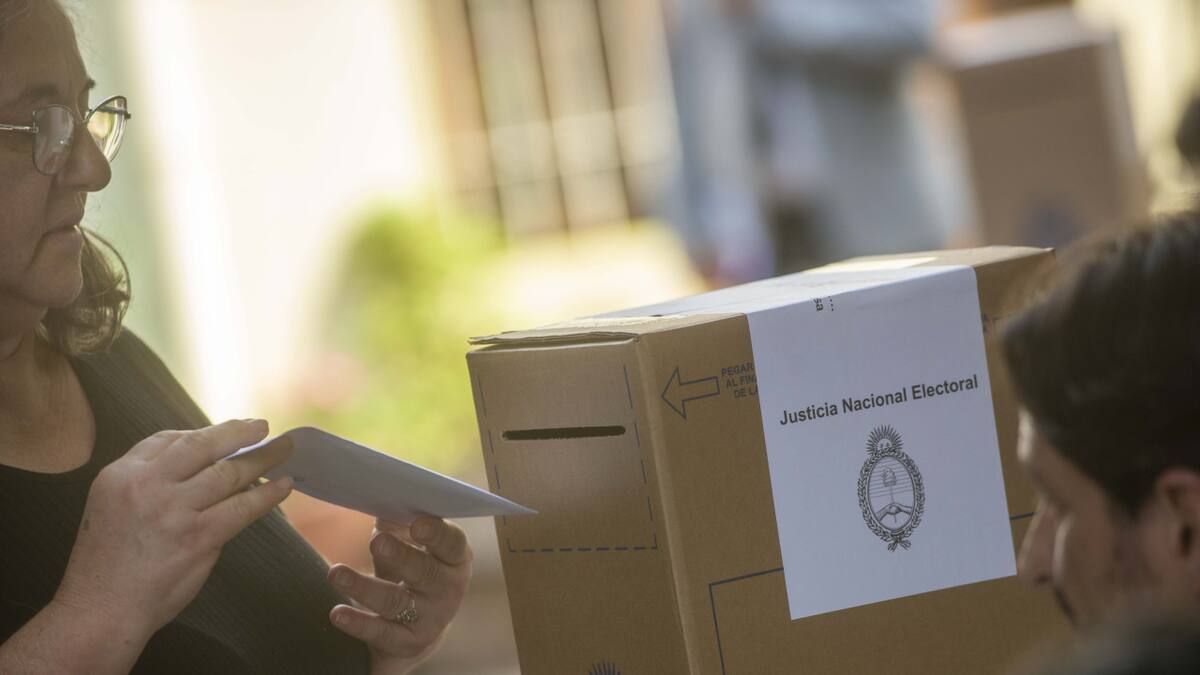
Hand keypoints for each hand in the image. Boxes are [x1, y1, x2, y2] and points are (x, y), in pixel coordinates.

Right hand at [53, 419, 293, 634]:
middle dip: (238, 431)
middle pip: (201, 444)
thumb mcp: (110, 505)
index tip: (227, 433)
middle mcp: (147, 485)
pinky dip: (268, 494)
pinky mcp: (197, 537)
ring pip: (228, 473)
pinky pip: (242, 507)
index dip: (202, 433)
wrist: (101, 609)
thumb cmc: (107, 563)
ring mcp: (173, 510)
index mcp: (121, 474)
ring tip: (284, 450)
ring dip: (262, 458)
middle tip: (263, 426)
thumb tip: (201, 462)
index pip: (166, 439)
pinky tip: (283, 485)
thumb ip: (149, 480)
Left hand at [327, 517, 472, 674]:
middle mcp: (448, 589)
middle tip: (377, 541)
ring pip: (396, 602)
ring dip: (364, 587)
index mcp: (454, 558)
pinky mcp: (407, 643)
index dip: (437, 533)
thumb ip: (397, 519)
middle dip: (401, 556)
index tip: (417, 523)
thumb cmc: (410, 568)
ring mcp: (430, 619)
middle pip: (425, 572)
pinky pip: (381, 632)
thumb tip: (379, 497)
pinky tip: (337, 613)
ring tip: (336, 573)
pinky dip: (357, 623)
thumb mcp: (408, 543)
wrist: (416, 625)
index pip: (451, 543)